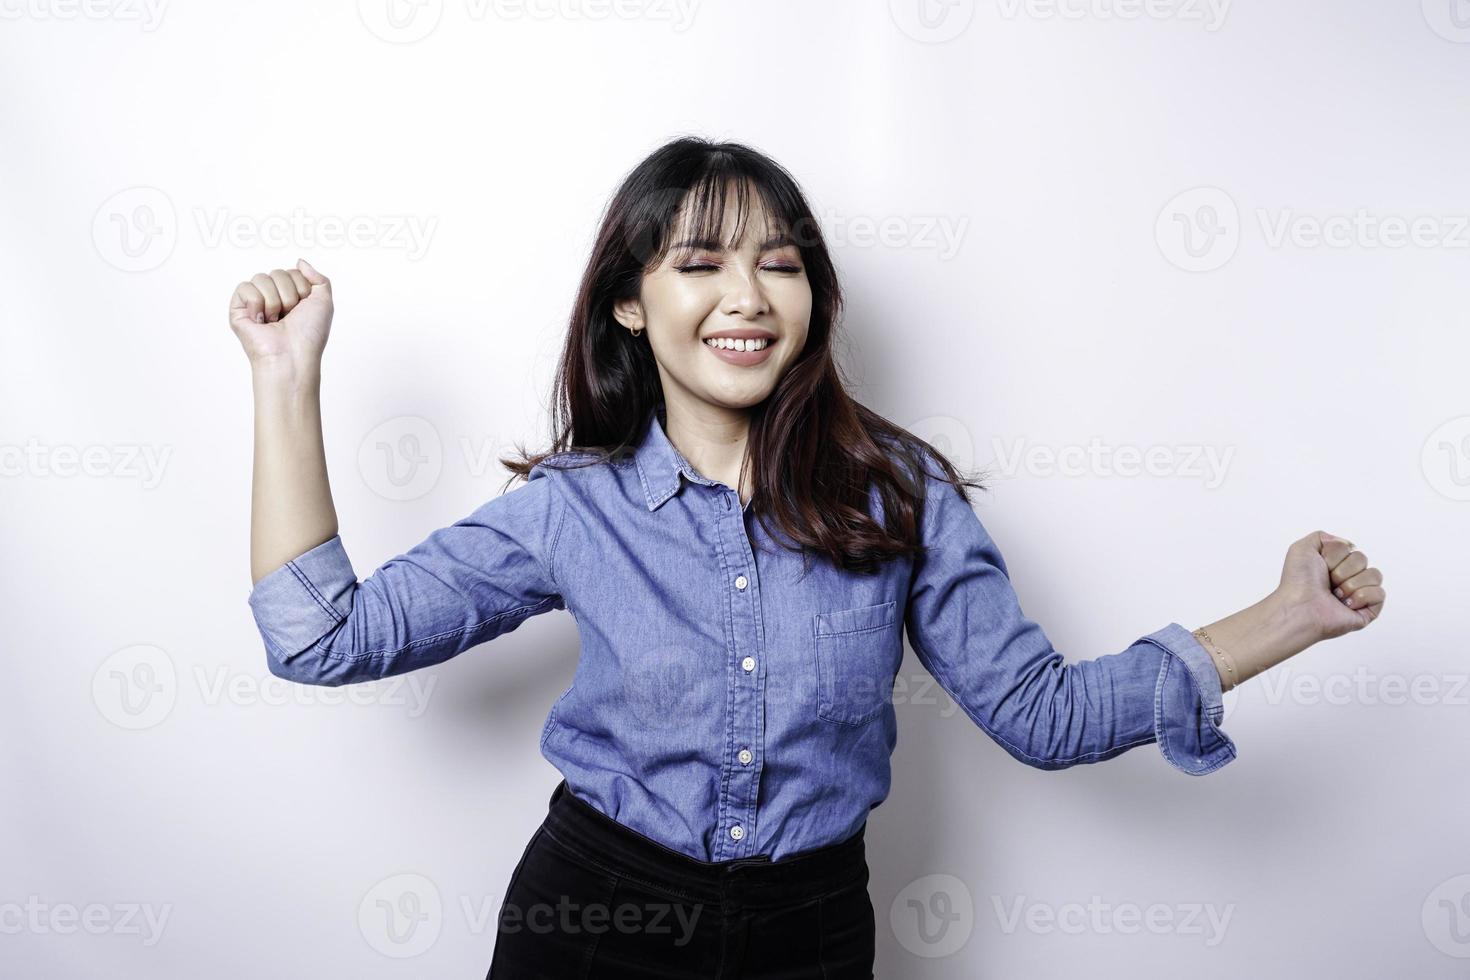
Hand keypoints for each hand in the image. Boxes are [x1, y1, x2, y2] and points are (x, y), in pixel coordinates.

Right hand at [228, 258, 333, 374]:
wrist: (293, 355)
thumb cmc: (309, 335)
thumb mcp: (324, 302)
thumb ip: (318, 278)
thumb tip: (299, 261)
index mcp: (290, 296)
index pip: (292, 272)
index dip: (302, 289)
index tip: (302, 309)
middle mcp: (272, 297)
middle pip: (277, 273)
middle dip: (289, 295)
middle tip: (288, 316)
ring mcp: (254, 303)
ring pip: (262, 277)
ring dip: (274, 301)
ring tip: (274, 320)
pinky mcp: (238, 309)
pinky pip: (245, 287)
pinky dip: (256, 303)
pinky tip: (260, 320)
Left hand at [1273, 530, 1385, 642]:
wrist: (1300, 607)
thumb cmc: (1298, 582)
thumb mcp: (1302, 549)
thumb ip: (1321, 537)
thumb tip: (1346, 544)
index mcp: (1334, 565)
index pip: (1350, 548)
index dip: (1335, 555)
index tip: (1321, 566)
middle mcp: (1347, 578)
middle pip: (1362, 559)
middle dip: (1343, 570)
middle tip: (1328, 582)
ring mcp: (1358, 594)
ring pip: (1374, 575)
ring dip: (1351, 583)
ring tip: (1336, 595)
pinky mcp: (1368, 610)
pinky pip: (1379, 593)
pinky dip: (1361, 596)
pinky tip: (1346, 604)